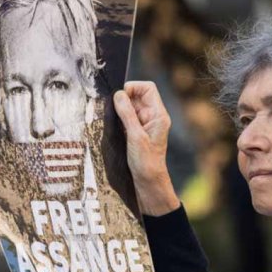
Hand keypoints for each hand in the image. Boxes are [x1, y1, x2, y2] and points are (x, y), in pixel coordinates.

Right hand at [113, 82, 179, 215]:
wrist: (148, 183)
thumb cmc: (146, 163)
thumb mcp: (135, 137)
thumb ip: (127, 114)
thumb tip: (118, 94)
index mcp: (158, 115)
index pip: (147, 88)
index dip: (132, 88)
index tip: (119, 97)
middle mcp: (152, 117)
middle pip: (136, 96)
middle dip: (123, 100)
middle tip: (112, 111)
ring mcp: (143, 125)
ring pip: (129, 107)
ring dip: (119, 111)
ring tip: (113, 122)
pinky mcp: (135, 133)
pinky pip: (125, 119)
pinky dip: (118, 120)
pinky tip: (114, 129)